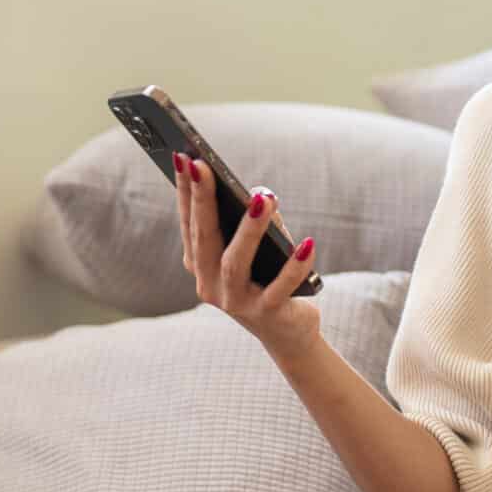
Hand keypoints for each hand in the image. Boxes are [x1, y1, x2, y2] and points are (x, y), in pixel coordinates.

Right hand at [175, 154, 322, 362]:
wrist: (288, 333)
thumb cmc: (268, 279)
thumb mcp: (260, 246)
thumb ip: (256, 221)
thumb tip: (261, 196)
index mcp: (200, 264)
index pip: (190, 222)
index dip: (185, 191)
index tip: (184, 158)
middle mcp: (209, 284)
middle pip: (205, 237)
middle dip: (202, 199)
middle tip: (203, 165)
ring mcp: (235, 302)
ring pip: (234, 262)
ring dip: (249, 230)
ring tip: (264, 199)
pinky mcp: (266, 315)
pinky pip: (280, 288)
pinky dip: (294, 267)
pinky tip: (308, 244)